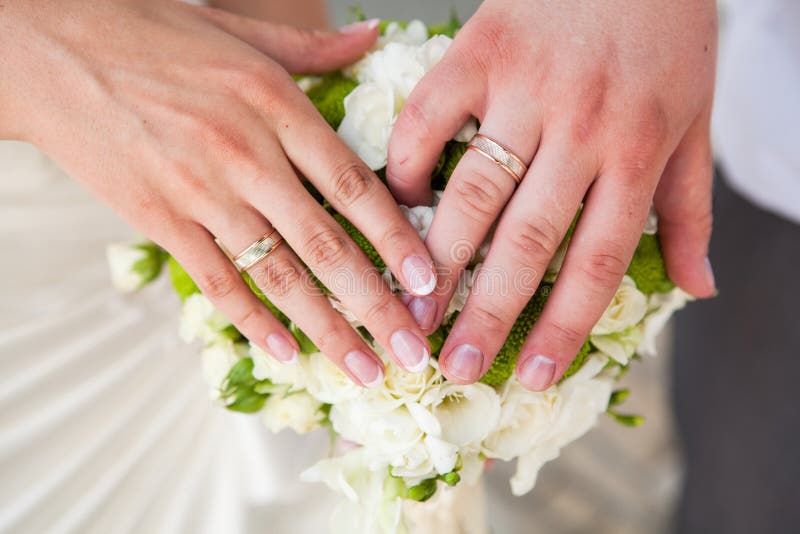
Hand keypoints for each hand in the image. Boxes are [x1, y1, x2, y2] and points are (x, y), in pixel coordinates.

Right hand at [1, 0, 435, 384]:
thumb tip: (372, 35)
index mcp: (275, 105)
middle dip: (377, 305)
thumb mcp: (242, 31)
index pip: (353, 186)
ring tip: (363, 369)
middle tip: (412, 352)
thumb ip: (314, 48)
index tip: (430, 282)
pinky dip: (252, 320)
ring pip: (278, 274)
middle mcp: (245, 154)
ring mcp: (200, 192)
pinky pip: (215, 280)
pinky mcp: (158, 218)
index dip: (397, 239)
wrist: (51, 48)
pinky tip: (284, 353)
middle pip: (326, 245)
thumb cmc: (151, 34)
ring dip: (326, 329)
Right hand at [387, 0, 716, 388]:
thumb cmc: (668, 32)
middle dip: (486, 312)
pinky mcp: (479, 51)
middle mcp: (580, 127)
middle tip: (451, 364)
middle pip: (527, 241)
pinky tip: (400, 202)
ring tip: (411, 309)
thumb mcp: (697, 120)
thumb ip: (692, 208)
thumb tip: (699, 287)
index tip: (531, 375)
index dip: (562, 327)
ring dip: (438, 259)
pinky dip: (408, 164)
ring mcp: (524, 88)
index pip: (596, 262)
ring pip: (473, 191)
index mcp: (639, 151)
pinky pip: (429, 118)